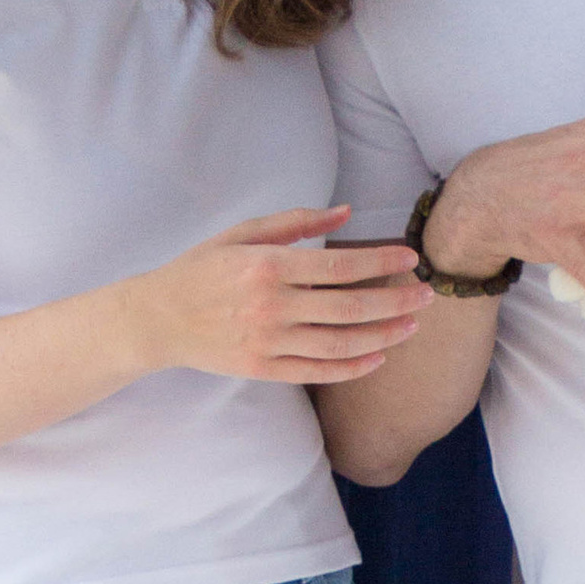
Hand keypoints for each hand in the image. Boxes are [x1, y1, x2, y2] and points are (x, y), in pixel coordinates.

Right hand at [138, 208, 429, 382]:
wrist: (157, 318)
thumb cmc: (202, 268)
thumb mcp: (242, 233)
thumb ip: (296, 221)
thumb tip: (346, 213)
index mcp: (267, 266)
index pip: (339, 266)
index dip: (381, 262)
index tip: (410, 258)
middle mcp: (271, 307)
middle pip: (349, 307)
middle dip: (396, 301)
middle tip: (427, 296)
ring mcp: (267, 342)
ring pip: (340, 344)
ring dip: (383, 336)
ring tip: (411, 326)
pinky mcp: (263, 369)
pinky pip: (318, 371)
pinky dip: (352, 367)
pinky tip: (378, 357)